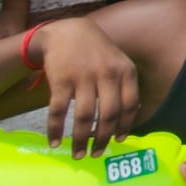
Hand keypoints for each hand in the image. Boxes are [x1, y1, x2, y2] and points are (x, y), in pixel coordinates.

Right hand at [26, 18, 140, 156]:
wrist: (67, 31)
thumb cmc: (97, 52)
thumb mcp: (119, 62)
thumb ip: (125, 86)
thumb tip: (129, 119)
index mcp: (125, 71)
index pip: (131, 105)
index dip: (125, 126)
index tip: (118, 141)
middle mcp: (107, 74)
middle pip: (108, 115)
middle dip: (102, 139)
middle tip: (96, 154)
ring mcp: (83, 77)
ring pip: (84, 117)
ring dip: (80, 140)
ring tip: (77, 154)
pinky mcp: (61, 80)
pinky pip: (58, 111)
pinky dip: (55, 130)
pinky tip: (54, 142)